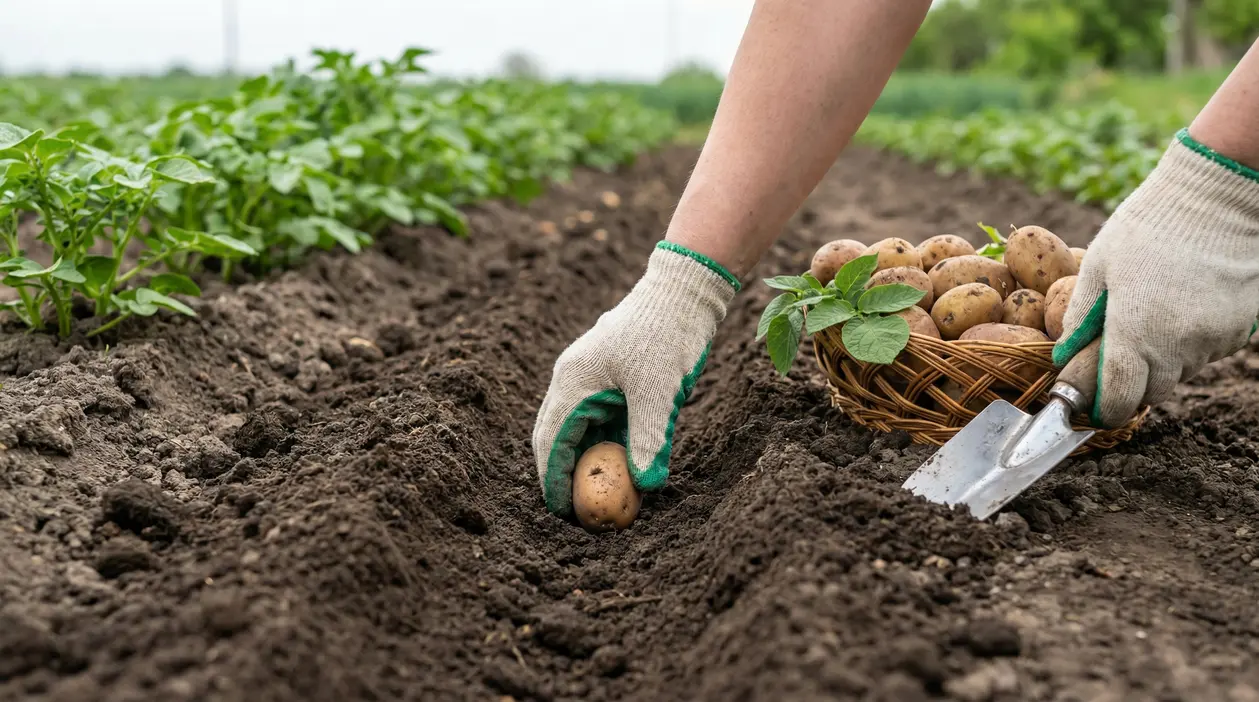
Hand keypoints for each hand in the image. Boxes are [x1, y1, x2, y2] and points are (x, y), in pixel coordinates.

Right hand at [532, 242, 738, 516]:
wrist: (684, 290)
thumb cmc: (667, 335)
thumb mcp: (659, 392)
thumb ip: (649, 440)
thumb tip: (646, 485)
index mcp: (573, 381)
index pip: (550, 441)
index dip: (552, 479)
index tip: (562, 512)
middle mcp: (572, 378)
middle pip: (554, 435)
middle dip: (560, 473)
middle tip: (574, 510)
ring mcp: (589, 374)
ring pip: (576, 426)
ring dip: (583, 458)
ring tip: (595, 492)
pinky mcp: (609, 373)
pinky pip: (597, 415)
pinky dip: (602, 441)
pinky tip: (619, 462)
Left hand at [1053, 129, 1258, 427]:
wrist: (1218, 197)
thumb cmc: (1148, 227)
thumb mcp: (1098, 267)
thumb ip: (1080, 318)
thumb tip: (1065, 357)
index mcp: (1135, 333)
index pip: (1120, 399)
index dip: (1104, 411)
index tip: (1092, 410)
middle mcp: (1177, 346)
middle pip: (1152, 392)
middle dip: (1132, 383)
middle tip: (1118, 351)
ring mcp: (1214, 339)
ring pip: (1181, 372)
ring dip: (1163, 359)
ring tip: (1154, 312)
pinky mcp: (1239, 329)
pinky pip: (1208, 351)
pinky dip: (1192, 341)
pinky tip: (1184, 303)